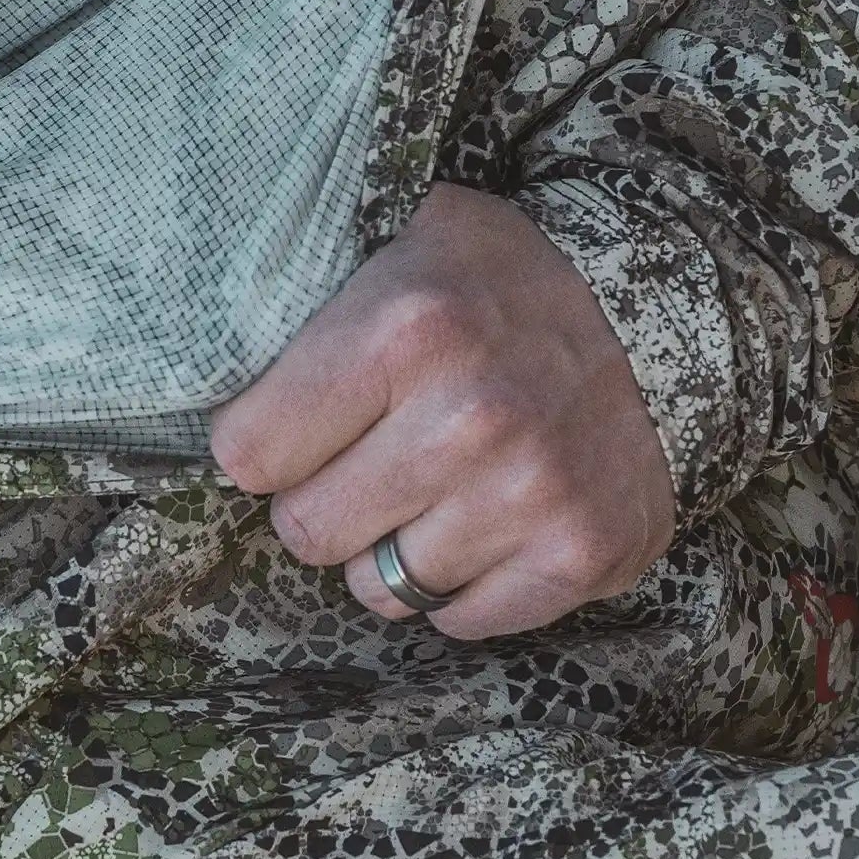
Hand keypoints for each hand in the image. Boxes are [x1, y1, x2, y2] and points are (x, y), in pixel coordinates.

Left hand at [209, 183, 676, 638]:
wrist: (667, 308)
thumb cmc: (505, 278)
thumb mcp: (405, 238)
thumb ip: (307, 297)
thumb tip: (191, 356)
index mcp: (406, 328)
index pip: (248, 453)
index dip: (265, 444)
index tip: (296, 427)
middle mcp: (470, 418)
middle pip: (306, 533)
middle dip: (324, 501)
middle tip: (369, 459)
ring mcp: (530, 495)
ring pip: (380, 588)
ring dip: (395, 546)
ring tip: (436, 484)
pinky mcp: (580, 554)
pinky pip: (461, 620)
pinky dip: (464, 583)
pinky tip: (488, 520)